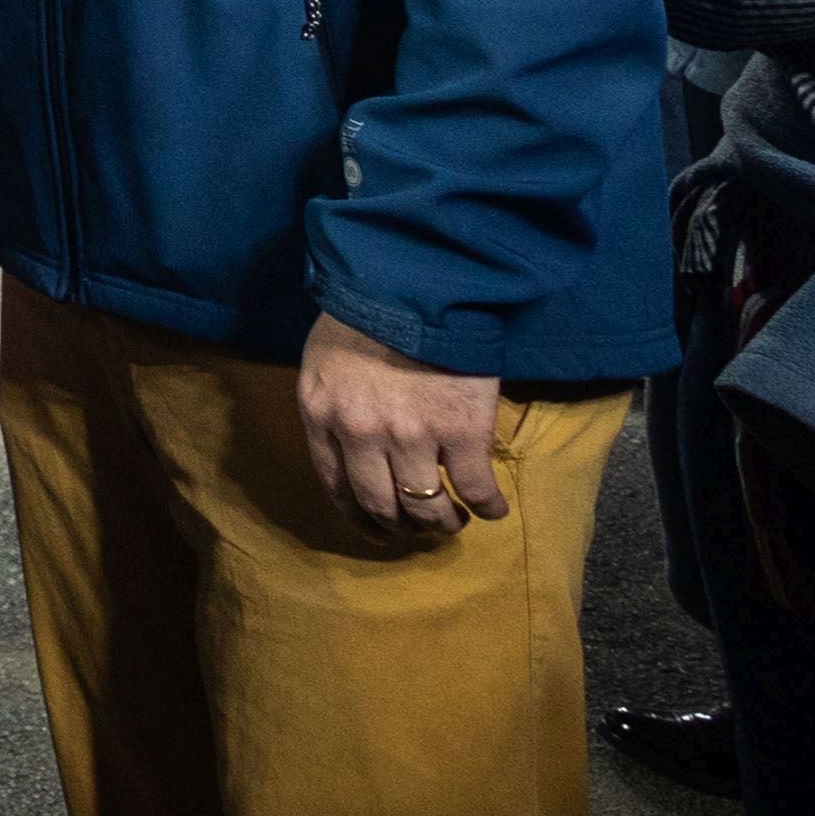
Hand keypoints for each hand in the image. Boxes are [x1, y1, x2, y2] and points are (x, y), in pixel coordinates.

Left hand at [300, 312, 507, 532]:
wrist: (413, 283)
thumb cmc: (363, 315)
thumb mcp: (323, 361)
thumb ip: (332, 406)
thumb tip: (348, 445)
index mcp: (321, 416)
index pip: (336, 487)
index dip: (358, 518)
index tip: (376, 532)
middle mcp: (361, 435)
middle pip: (381, 505)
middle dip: (401, 527)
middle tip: (418, 529)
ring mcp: (412, 437)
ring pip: (427, 508)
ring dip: (442, 523)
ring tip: (453, 520)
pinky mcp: (462, 432)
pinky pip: (476, 490)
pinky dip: (488, 508)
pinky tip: (493, 510)